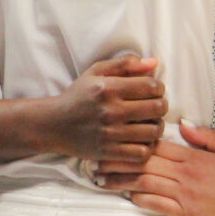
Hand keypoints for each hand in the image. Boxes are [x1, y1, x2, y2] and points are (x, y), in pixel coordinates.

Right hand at [47, 57, 167, 163]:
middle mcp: (111, 110)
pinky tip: (140, 141)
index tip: (153, 91)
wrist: (53, 125)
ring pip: (154, 131)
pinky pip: (142, 153)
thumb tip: (154, 62)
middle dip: (161, 106)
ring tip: (149, 124)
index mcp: (109, 88)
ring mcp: (110, 134)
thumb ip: (125, 64)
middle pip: (158, 108)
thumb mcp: (96, 72)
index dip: (159, 87)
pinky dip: (146, 147)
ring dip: (157, 127)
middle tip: (154, 107)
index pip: (152, 86)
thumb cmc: (78, 96)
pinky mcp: (109, 152)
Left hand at [99, 122, 214, 215]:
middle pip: (144, 162)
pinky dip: (139, 199)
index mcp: (195, 157)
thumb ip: (207, 137)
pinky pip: (156, 205)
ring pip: (145, 183)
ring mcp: (184, 195)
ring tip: (101, 179)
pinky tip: (126, 195)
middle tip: (95, 158)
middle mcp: (185, 174)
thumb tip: (183, 123)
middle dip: (117, 159)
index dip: (134, 140)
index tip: (115, 136)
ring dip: (120, 180)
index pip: (157, 144)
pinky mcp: (186, 214)